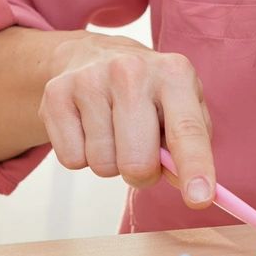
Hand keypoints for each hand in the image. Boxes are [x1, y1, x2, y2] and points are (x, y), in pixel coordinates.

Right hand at [39, 32, 216, 205]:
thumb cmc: (148, 94)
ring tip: (113, 132)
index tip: (199, 199)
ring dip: (110, 162)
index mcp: (173, 74)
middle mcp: (130, 71)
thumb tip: (190, 188)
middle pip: (137, 162)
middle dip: (142, 173)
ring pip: (103, 165)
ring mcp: (89, 80)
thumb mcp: (183, 107)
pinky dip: (82, 155)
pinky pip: (72, 159)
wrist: (92, 56)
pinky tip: (88, 127)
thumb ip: (192, 148)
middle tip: (141, 153)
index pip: (187, 130)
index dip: (195, 167)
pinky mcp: (56, 95)